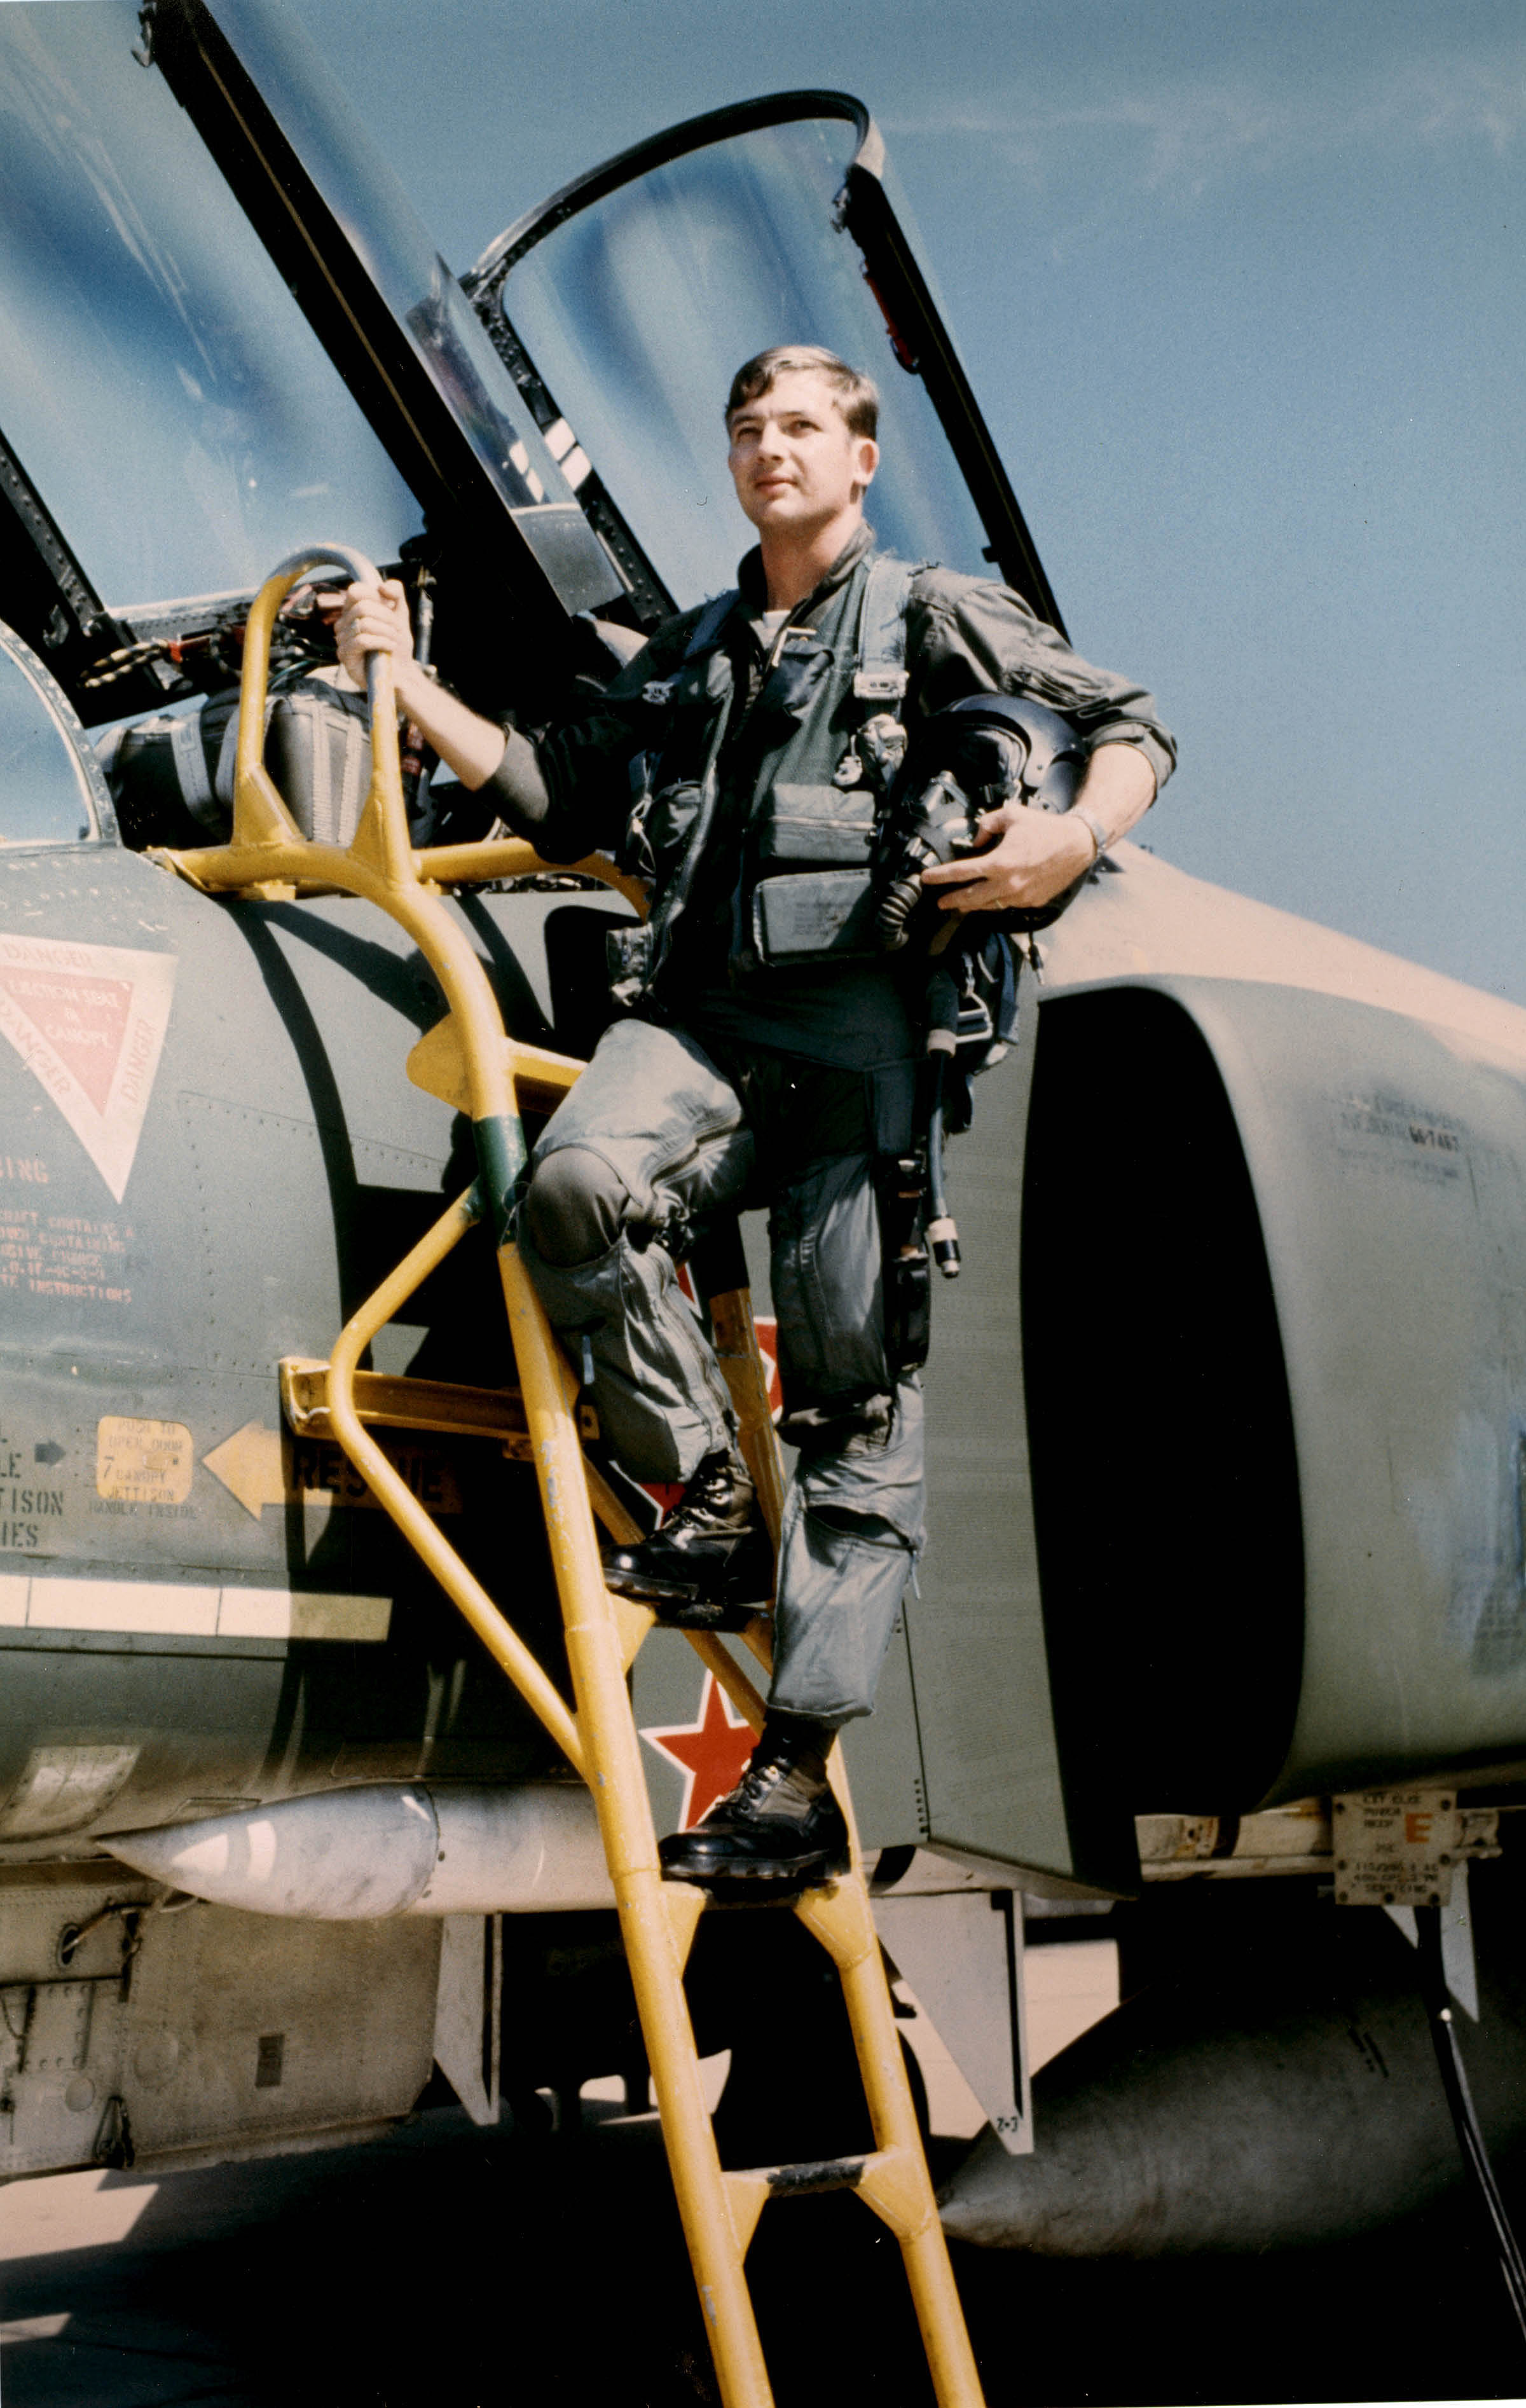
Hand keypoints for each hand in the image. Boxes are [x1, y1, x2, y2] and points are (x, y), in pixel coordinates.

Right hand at [326, 579, 415, 696]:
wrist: (401, 672)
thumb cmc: (397, 643)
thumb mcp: (400, 613)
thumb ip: (395, 593)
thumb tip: (382, 586)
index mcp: (352, 611)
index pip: (356, 591)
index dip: (376, 597)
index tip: (391, 609)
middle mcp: (343, 623)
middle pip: (362, 607)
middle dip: (386, 617)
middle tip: (397, 629)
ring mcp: (341, 639)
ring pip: (363, 624)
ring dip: (386, 632)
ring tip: (395, 640)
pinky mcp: (345, 655)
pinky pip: (362, 640)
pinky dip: (381, 642)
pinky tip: (390, 647)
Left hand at [920, 802, 1093, 914]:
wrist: (1077, 844)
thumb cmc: (1045, 828)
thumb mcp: (1011, 815)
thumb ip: (986, 825)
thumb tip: (976, 842)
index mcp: (999, 862)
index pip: (961, 872)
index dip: (940, 876)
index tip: (926, 878)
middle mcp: (1008, 883)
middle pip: (970, 898)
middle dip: (952, 900)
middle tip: (940, 902)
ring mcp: (1020, 896)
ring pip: (988, 905)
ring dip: (972, 905)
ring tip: (960, 904)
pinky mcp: (1031, 901)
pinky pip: (1007, 904)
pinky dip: (995, 902)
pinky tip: (989, 899)